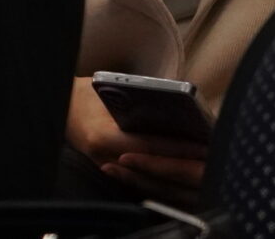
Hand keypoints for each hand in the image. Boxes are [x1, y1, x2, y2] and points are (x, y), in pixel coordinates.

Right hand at [64, 78, 208, 197]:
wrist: (61, 107)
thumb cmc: (88, 94)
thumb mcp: (109, 89)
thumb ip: (137, 98)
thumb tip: (176, 105)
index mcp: (102, 136)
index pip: (148, 146)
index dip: (178, 148)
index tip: (204, 145)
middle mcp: (104, 160)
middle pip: (154, 169)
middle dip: (185, 165)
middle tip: (213, 160)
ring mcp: (107, 172)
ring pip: (150, 182)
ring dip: (178, 177)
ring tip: (205, 167)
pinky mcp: (112, 177)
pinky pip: (144, 184)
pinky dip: (166, 180)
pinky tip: (186, 175)